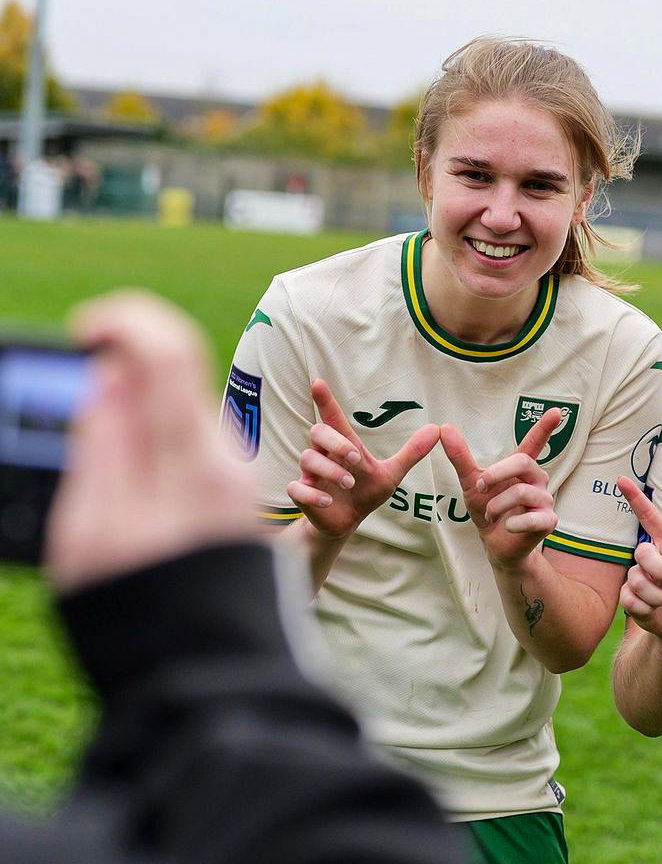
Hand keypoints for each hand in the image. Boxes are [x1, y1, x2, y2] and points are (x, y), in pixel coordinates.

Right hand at [45, 291, 257, 590]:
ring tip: (99, 483)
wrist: (210, 674)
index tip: (83, 333)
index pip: (170, 349)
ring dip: (133, 419)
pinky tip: (125, 491)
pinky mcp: (232, 498)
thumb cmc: (142, 614)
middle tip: (77, 417)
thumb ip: (103, 449)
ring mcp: (236, 480)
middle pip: (177, 376)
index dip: (123, 322)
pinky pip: (188, 449)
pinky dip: (151, 449)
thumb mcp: (94, 533)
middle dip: (120, 376)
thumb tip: (112, 381)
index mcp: (192, 462)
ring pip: (179, 414)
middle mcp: (226, 462)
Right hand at [286, 379, 438, 538]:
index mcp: (341, 446)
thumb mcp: (391, 473)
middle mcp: (323, 455)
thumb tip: (437, 429)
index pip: (332, 418)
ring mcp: (310, 475)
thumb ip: (411, 452)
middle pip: (317, 432)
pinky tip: (328, 501)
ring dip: (331, 470)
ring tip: (350, 483)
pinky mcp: (302, 496)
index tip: (319, 383)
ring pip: (308, 459)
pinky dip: (312, 494)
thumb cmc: (365, 492)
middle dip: (336, 442)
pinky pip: (296, 489)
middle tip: (356, 458)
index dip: (326, 401)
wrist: (348, 522)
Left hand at [439, 408, 561, 569]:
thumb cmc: (488, 509)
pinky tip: (508, 526)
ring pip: (522, 493)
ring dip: (497, 506)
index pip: (534, 443)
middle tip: (481, 487)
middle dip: (497, 474)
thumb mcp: (471, 483)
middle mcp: (537, 480)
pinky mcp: (548, 521)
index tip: (557, 411)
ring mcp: (545, 500)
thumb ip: (460, 456)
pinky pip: (532, 518)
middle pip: (523, 462)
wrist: (495, 546)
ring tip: (491, 515)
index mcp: (521, 467)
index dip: (545, 427)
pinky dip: (512, 523)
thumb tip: (444, 427)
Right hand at [616, 477, 661, 642]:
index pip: (650, 518)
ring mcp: (638, 578)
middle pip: (642, 551)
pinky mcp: (630, 598)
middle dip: (658, 570)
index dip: (636, 499)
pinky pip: (630, 599)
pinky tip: (655, 611)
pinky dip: (647, 609)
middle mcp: (651, 559)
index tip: (622, 479)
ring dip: (656, 595)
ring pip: (636, 579)